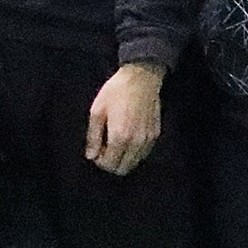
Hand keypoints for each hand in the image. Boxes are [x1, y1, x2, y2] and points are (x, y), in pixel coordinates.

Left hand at [84, 61, 164, 175]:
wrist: (141, 78)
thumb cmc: (116, 92)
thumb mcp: (97, 111)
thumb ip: (93, 137)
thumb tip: (91, 156)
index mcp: (120, 137)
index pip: (110, 165)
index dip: (100, 161)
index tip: (96, 151)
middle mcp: (136, 142)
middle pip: (123, 169)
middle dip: (111, 163)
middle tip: (105, 149)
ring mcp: (148, 140)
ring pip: (135, 163)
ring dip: (124, 158)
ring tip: (115, 142)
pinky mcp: (156, 135)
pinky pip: (144, 153)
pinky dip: (134, 152)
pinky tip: (128, 139)